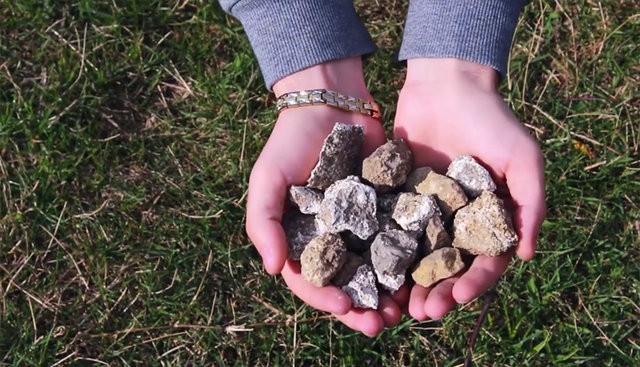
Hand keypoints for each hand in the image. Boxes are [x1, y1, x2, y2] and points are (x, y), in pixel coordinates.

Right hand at [246, 57, 405, 335]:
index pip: (310, 279)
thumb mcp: (266, 179)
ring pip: (376, 269)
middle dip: (363, 308)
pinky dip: (409, 259)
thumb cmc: (290, 141)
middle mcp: (332, 238)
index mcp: (301, 238)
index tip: (345, 309)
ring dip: (389, 293)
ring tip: (405, 311)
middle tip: (382, 325)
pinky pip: (399, 239)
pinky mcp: (388, 208)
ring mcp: (361, 225)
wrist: (331, 103)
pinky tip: (422, 274)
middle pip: (347, 283)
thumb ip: (262, 222)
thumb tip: (271, 268)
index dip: (325, 299)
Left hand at [393, 58, 545, 319]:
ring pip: (415, 257)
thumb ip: (531, 203)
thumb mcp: (523, 157)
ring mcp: (424, 211)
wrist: (446, 85)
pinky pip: (388, 229)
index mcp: (487, 219)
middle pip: (446, 268)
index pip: (483, 262)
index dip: (473, 284)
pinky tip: (370, 271)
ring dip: (407, 283)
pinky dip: (381, 252)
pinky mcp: (395, 197)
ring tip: (396, 305)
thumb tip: (526, 254)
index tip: (457, 299)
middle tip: (423, 313)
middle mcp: (455, 221)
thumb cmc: (491, 119)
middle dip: (437, 292)